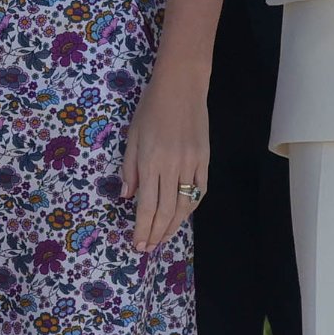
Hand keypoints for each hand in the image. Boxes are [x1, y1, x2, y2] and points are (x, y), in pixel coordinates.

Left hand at [124, 63, 210, 252]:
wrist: (181, 86)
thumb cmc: (151, 108)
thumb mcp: (132, 136)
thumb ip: (129, 168)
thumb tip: (127, 197)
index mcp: (151, 161)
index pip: (146, 205)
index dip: (142, 229)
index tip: (138, 244)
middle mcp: (172, 166)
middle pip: (166, 211)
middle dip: (156, 233)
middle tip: (148, 247)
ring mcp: (192, 164)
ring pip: (184, 205)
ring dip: (173, 225)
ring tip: (163, 238)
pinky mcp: (205, 160)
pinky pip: (200, 190)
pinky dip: (191, 207)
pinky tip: (182, 216)